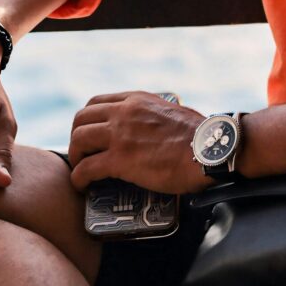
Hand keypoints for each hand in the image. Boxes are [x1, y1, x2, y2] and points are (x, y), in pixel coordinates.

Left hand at [68, 91, 208, 194]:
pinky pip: (86, 168)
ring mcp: (120, 135)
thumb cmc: (199, 136)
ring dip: (76, 157)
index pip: (96, 102)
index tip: (90, 134)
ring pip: (78, 141)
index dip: (87, 120)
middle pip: (81, 120)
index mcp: (137, 100)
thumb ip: (152, 115)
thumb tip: (150, 128)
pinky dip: (79, 178)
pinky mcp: (120, 160)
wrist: (209, 149)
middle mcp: (124, 112)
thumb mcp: (171, 111)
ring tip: (82, 170)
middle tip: (82, 154)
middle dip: (76, 138)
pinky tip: (83, 186)